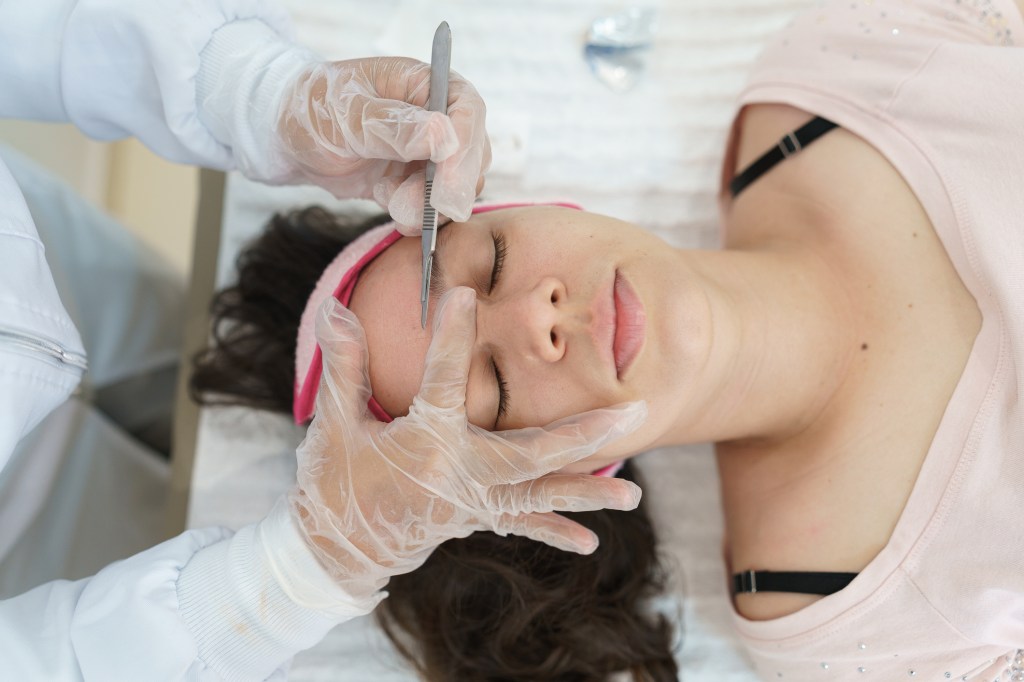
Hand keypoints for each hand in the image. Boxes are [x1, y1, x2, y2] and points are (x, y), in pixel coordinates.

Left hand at [275, 57, 490, 232]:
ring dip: (430, 205)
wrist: (287, 137)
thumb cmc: (313, 109)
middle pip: (471, 154)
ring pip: (456, 186)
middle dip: (450, 187)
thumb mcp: (346, 115)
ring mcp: (429, 151)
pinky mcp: (416, 181)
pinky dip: (418, 216)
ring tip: (390, 203)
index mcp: (424, 84)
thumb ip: (393, 127)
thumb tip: (444, 135)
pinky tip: (386, 205)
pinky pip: (434, 206)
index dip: (464, 149)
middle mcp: (436, 116)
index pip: (467, 111)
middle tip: (424, 211)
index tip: (448, 186)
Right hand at [287, 289, 645, 606]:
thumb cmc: (334, 483)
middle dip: (584, 435)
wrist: (333, 552)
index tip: (460, 295)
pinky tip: (590, 541)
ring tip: (635, 494)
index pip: (442, 380)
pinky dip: (555, 530)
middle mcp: (459, 476)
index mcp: (423, 444)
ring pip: (540, 494)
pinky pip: (521, 524)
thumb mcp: (334, 424)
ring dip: (588, 491)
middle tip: (631, 415)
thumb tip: (334, 309)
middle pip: (532, 454)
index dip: (449, 335)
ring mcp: (473, 502)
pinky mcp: (475, 518)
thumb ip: (344, 365)